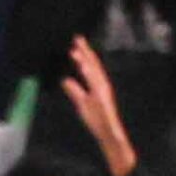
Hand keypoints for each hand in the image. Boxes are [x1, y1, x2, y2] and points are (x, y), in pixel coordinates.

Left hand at [61, 37, 136, 175]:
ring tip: (77, 52)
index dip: (83, 54)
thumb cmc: (98, 120)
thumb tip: (65, 79)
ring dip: (86, 63)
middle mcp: (102, 87)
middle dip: (86, 52)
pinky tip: (84, 70)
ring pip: (95, 75)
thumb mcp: (81, 104)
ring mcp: (104, 94)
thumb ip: (74, 91)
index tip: (75, 42)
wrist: (111, 137)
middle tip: (77, 38)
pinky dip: (90, 78)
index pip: (90, 67)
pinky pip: (96, 89)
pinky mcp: (104, 103)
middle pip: (94, 66)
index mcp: (97, 86)